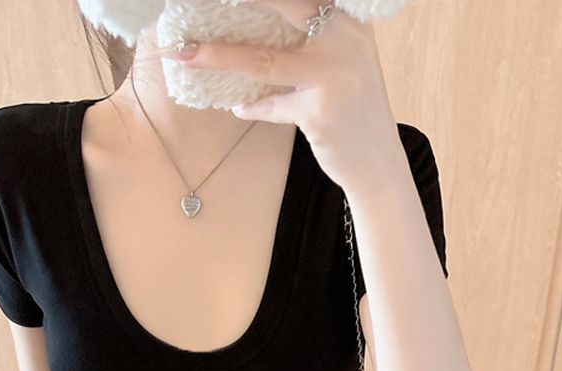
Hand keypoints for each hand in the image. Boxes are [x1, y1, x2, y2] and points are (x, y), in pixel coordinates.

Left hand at [164, 0, 404, 193]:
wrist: (378, 162)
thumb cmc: (354, 109)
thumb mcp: (344, 59)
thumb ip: (314, 36)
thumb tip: (254, 20)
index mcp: (350, 19)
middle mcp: (345, 38)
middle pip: (282, 5)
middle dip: (239, 1)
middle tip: (195, 3)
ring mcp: (334, 76)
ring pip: (263, 60)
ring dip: (217, 55)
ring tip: (184, 52)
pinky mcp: (319, 112)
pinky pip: (271, 105)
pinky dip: (253, 106)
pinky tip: (240, 106)